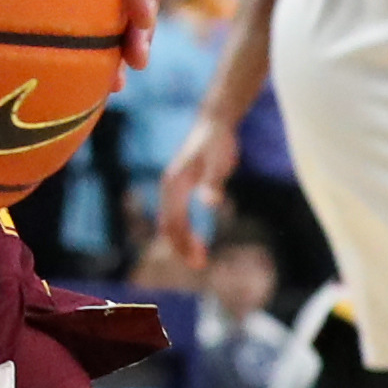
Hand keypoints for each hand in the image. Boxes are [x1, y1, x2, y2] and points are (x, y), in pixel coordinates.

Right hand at [156, 111, 237, 265]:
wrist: (214, 123)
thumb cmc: (217, 142)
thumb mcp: (219, 162)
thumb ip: (214, 182)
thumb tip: (211, 203)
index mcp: (174, 184)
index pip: (172, 221)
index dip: (183, 243)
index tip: (199, 260)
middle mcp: (169, 187)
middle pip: (167, 224)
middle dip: (180, 246)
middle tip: (200, 264)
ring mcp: (173, 187)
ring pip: (170, 221)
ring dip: (181, 241)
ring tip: (200, 257)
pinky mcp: (181, 187)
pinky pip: (176, 215)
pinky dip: (183, 230)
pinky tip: (197, 240)